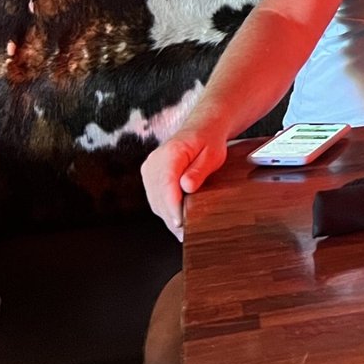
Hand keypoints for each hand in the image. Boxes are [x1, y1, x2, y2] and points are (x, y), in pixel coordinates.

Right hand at [140, 127, 227, 241]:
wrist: (202, 129)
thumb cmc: (209, 141)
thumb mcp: (213, 154)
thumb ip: (200, 170)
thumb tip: (186, 187)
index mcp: (171, 153)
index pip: (167, 184)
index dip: (172, 206)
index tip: (179, 223)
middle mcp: (155, 161)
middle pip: (158, 196)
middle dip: (171, 216)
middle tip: (185, 234)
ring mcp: (150, 169)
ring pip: (155, 200)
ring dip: (167, 216)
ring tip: (182, 232)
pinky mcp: (150, 176)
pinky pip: (155, 197)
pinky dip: (165, 209)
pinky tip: (176, 220)